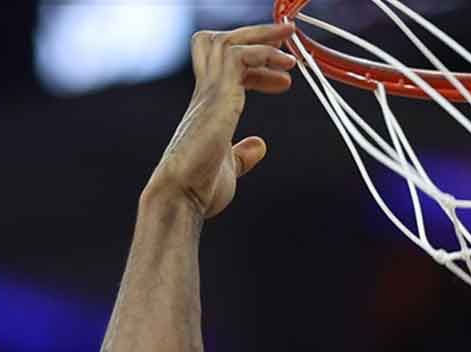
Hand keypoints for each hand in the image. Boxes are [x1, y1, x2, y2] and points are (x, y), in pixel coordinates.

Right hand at [149, 22, 297, 218]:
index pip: (225, 70)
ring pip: (229, 42)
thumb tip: (258, 146)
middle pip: (221, 43)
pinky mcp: (217, 96)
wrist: (181, 197)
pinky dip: (263, 54)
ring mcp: (208, 93)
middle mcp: (204, 95)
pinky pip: (239, 57)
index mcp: (206, 109)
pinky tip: (284, 68)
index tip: (284, 78)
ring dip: (262, 37)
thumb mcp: (229, 168)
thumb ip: (241, 155)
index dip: (255, 67)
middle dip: (255, 34)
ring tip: (289, 39)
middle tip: (286, 34)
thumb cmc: (199, 189)